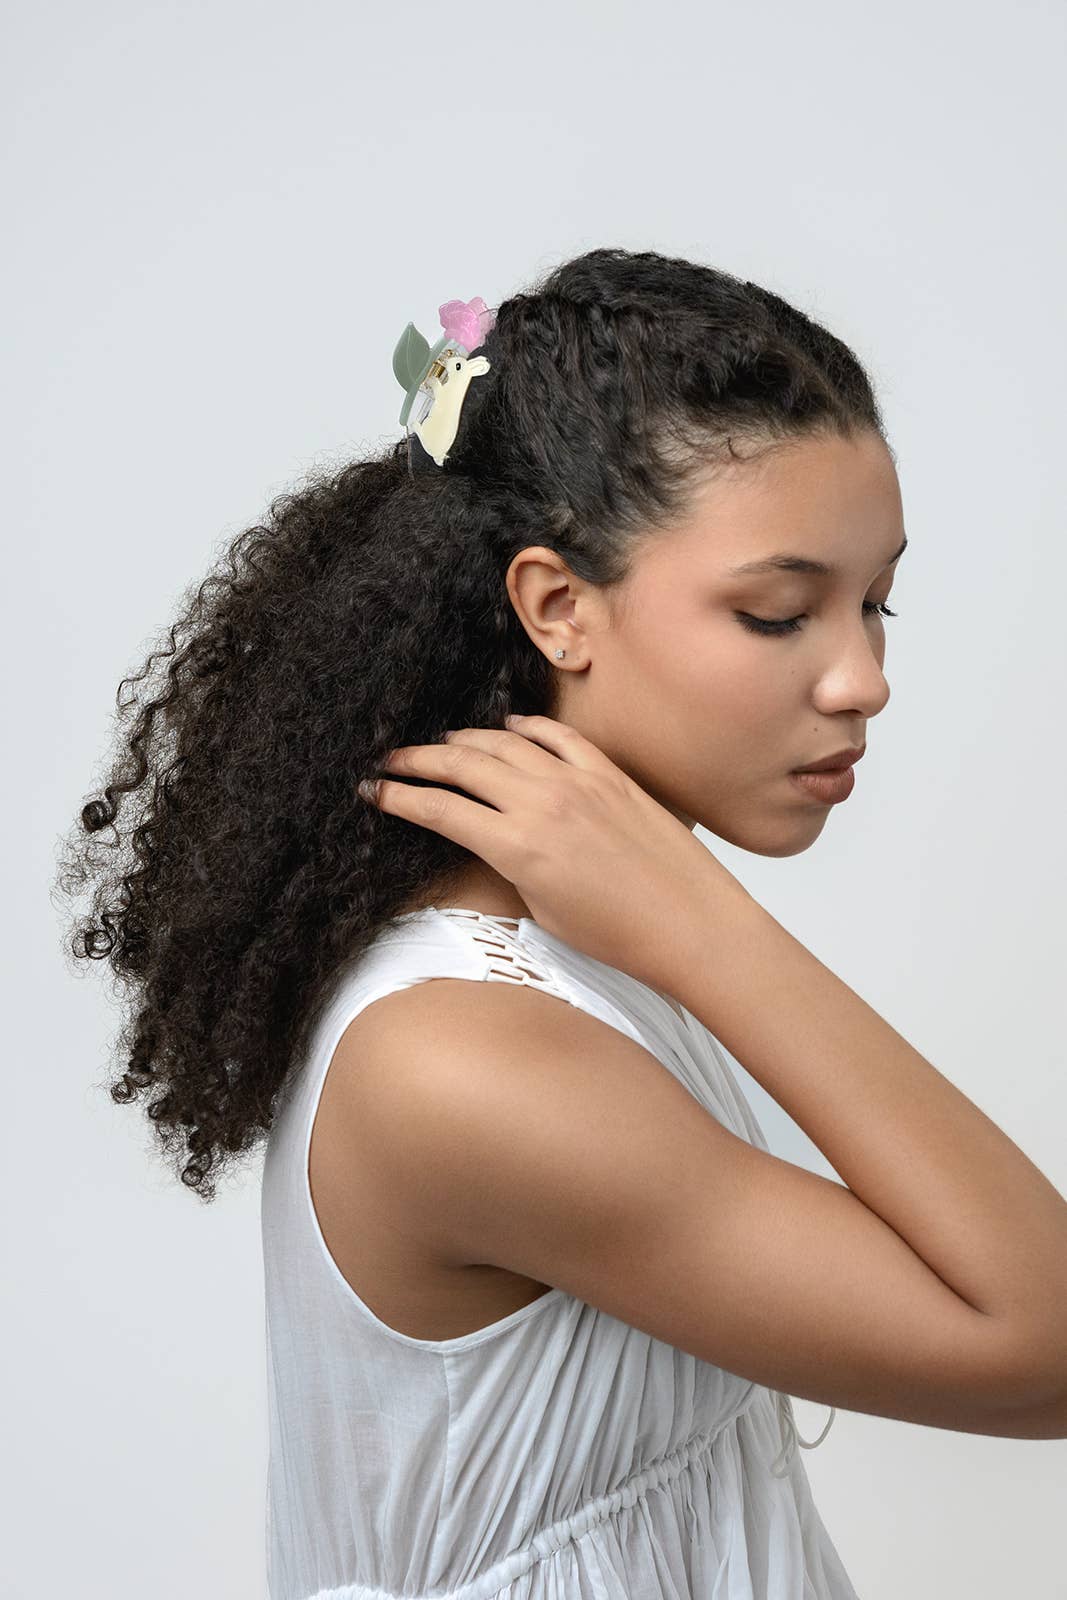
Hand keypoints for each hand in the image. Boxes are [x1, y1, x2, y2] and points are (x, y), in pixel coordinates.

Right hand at [358, 713, 736, 994]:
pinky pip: (559, 737)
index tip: (372, 792)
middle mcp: (543, 803)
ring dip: (465, 740)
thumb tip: (492, 837)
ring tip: (441, 745)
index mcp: (518, 846)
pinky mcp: (610, 775)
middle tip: (391, 761)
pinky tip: (509, 727)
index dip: (398, 798)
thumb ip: (510, 863)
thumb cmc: (620, 934)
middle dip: (418, 760)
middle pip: (462, 765)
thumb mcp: (543, 908)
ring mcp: (578, 782)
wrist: (692, 924)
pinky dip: (527, 728)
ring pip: (505, 743)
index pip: (440, 810)